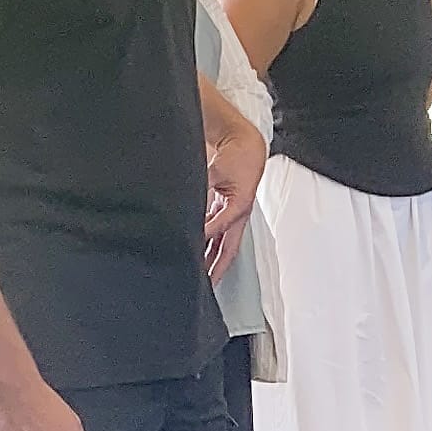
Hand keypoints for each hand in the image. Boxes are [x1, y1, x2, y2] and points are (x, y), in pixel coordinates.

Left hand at [204, 119, 267, 281]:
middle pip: (226, 248)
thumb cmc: (238, 156)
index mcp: (239, 206)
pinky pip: (216, 232)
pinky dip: (206, 243)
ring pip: (221, 244)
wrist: (245, 145)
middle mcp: (236, 214)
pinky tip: (195, 250)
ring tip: (201, 277)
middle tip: (207, 285)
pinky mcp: (224, 209)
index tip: (189, 249)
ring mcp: (231, 214)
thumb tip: (186, 200)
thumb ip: (202, 186)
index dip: (204, 238)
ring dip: (211, 260)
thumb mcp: (215, 170)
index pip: (219, 228)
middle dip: (216, 268)